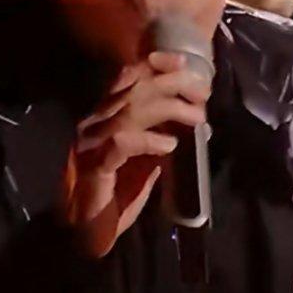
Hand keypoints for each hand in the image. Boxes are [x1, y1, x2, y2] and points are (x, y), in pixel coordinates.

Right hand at [58, 49, 209, 258]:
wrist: (90, 231)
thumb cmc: (117, 197)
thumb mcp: (145, 163)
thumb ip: (160, 139)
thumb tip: (192, 121)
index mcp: (104, 118)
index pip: (126, 79)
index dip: (154, 65)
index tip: (183, 61)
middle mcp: (94, 124)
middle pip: (134, 89)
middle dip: (172, 83)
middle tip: (202, 90)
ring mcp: (91, 144)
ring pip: (130, 111)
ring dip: (169, 109)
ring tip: (197, 117)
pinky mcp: (95, 167)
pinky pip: (123, 143)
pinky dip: (149, 140)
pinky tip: (169, 146)